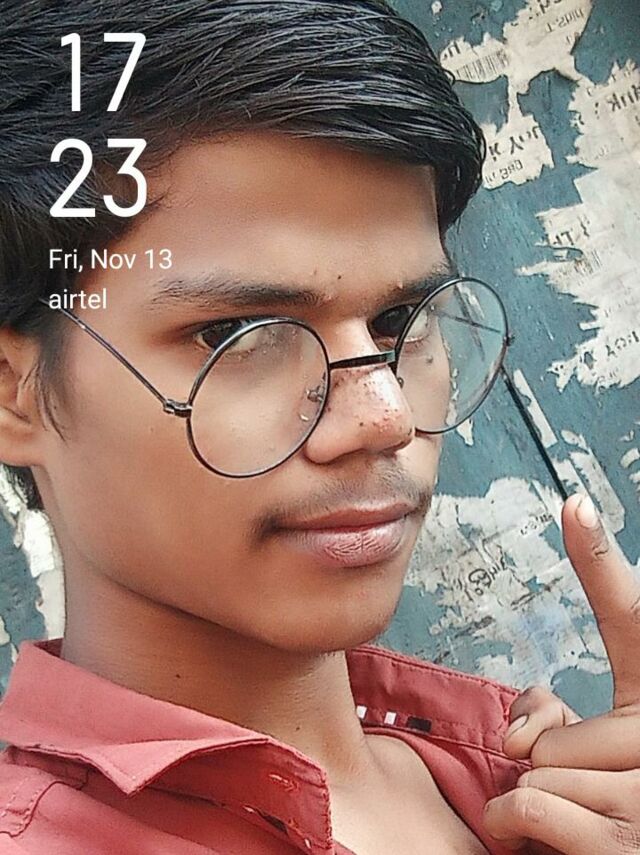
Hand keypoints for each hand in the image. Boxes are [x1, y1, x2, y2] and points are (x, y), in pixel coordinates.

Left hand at [483, 492, 639, 853]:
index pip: (629, 617)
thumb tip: (517, 738)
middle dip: (549, 761)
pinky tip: (544, 843)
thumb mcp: (595, 754)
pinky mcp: (630, 845)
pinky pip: (529, 802)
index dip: (598, 561)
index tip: (573, 504)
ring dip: (541, 799)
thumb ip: (554, 724)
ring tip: (592, 823)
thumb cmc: (617, 808)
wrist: (634, 854)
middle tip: (596, 792)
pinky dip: (514, 825)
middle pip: (549, 726)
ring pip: (536, 765)